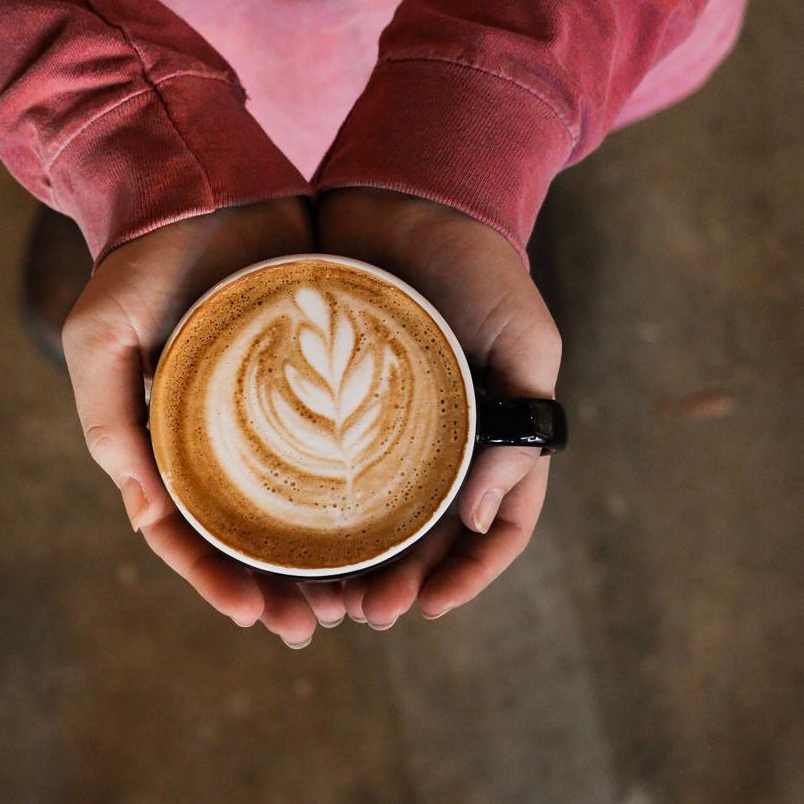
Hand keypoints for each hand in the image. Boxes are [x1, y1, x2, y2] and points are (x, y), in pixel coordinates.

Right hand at [62, 199, 342, 645]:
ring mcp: (270, 410)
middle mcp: (220, 437)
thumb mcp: (99, 338)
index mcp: (163, 439)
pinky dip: (359, 493)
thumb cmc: (139, 262)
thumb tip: (148, 518)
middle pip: (250, 534)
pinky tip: (392, 522)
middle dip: (279, 588)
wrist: (200, 182)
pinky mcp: (318, 377)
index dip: (215, 581)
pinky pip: (340, 445)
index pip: (186, 532)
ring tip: (361, 596)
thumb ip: (109, 422)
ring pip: (300, 504)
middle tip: (317, 625)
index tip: (254, 615)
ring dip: (324, 557)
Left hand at [317, 189, 561, 626]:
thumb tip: (481, 518)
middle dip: (397, 581)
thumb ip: (518, 426)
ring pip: (366, 511)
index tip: (430, 607)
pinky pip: (315, 461)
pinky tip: (277, 533)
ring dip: (347, 559)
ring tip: (317, 593)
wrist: (410, 191)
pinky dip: (304, 505)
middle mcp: (437, 438)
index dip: (469, 575)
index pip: (495, 526)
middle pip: (421, 535)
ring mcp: (380, 420)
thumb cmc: (480, 265)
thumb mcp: (526, 341)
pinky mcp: (328, 394)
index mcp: (493, 433)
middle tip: (362, 611)